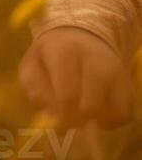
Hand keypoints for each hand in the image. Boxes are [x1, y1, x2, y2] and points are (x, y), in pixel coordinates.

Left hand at [19, 26, 133, 128]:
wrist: (81, 34)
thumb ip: (35, 87)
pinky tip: (98, 116)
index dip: (62, 115)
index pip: (67, 93)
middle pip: (93, 104)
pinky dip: (113, 121)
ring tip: (84, 117)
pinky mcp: (128, 83)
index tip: (57, 124)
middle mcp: (96, 60)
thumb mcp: (32, 63)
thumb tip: (52, 113)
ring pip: (115, 110)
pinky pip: (126, 112)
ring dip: (98, 121)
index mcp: (65, 52)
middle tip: (70, 123)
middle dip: (79, 120)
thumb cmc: (51, 54)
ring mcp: (116, 72)